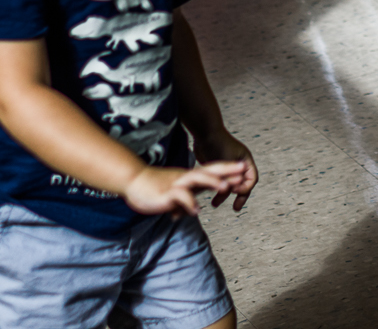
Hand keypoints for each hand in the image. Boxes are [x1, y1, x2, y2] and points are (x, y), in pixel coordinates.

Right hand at [121, 161, 251, 216]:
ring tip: (226, 186)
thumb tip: (194, 208)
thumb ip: (186, 200)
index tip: (243, 167)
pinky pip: (180, 197)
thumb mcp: (174, 195)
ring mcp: (176, 184)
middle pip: (209, 171)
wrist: (133, 181)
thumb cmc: (153, 188)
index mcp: (189, 177)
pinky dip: (189, 202)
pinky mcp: (167, 193)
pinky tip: (197, 210)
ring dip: (212, 181)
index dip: (228, 169)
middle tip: (244, 169)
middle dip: (227, 170)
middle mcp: (185, 178)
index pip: (211, 171)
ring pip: (197, 179)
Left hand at [190, 128, 258, 210]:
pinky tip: (208, 194)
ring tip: (214, 204)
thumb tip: (235, 190)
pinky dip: (215, 189)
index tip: (235, 192)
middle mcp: (238, 165)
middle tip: (235, 208)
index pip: (251, 179)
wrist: (204, 132)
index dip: (245, 188)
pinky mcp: (217, 169)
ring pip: (229, 185)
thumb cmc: (218, 142)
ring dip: (223, 195)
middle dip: (239, 197)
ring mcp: (228, 167)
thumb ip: (231, 175)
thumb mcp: (228, 160)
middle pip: (242, 184)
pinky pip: (219, 182)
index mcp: (245, 161)